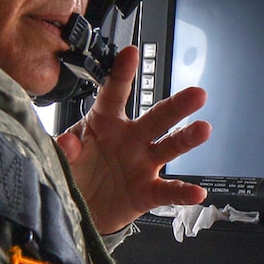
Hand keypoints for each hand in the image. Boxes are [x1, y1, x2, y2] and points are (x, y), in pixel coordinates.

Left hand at [54, 44, 212, 233]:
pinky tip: (198, 192)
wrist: (78, 210)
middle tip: (196, 94)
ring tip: (203, 130)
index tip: (131, 53)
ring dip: (187, 138)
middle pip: (156, 118)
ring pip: (169, 147)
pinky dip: (184, 192)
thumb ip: (63, 150)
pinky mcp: (147, 192)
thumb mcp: (60, 158)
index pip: (114, 94)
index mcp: (105, 123)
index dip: (123, 73)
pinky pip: (168, 191)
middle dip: (176, 105)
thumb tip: (69, 143)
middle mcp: (130, 139)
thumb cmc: (74, 174)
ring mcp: (142, 164)